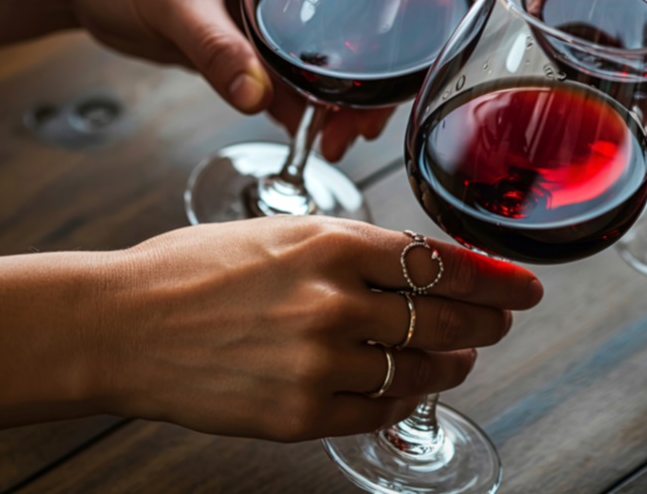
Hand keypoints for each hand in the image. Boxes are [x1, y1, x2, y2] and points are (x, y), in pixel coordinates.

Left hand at [63, 0, 390, 158]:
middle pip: (358, 25)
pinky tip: (310, 135)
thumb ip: (214, 47)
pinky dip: (304, 107)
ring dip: (338, 101)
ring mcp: (275, 7)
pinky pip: (292, 77)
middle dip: (367, 78)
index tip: (402, 66)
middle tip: (363, 124)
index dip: (396, 14)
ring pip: (329, 58)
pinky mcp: (253, 40)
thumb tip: (256, 97)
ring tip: (338, 141)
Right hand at [91, 217, 542, 440]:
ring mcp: (319, 361)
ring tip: (462, 356)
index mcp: (332, 242)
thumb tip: (421, 265)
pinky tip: (411, 389)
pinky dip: (405, 400)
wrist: (120, 325)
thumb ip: (354, 250)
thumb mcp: (282, 231)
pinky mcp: (301, 414)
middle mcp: (334, 301)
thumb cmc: (193, 270)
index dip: (495, 277)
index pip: (442, 262)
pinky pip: (380, 411)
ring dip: (453, 363)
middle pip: (445, 316)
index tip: (525, 286)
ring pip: (421, 369)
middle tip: (503, 320)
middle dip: (487, 320)